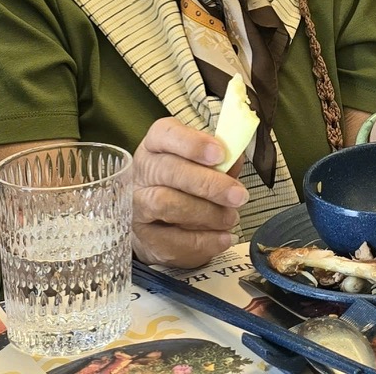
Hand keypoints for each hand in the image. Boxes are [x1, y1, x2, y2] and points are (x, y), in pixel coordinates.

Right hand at [132, 117, 248, 268]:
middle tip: (237, 195)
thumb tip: (236, 157)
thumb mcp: (201, 162)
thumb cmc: (183, 181)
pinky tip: (222, 238)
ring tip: (230, 218)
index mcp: (156, 143)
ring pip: (166, 204)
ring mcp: (138, 204)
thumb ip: (219, 160)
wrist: (154, 217)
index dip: (193, 143)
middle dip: (208, 184)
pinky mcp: (143, 236)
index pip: (166, 133)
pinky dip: (202, 242)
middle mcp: (143, 170)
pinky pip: (170, 241)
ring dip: (206, 213)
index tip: (220, 154)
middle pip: (170, 171)